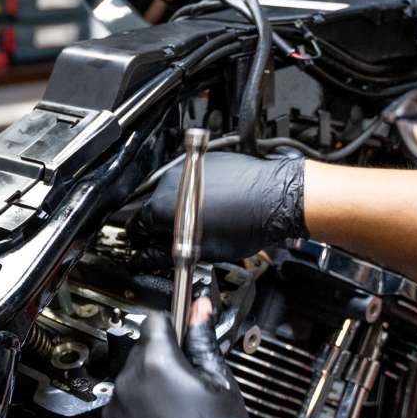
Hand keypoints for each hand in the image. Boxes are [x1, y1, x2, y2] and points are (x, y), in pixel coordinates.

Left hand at [101, 301, 255, 417]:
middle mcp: (128, 384)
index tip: (186, 330)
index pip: (157, 321)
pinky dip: (140, 415)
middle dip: (167, 360)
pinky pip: (124, 412)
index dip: (175, 323)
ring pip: (133, 383)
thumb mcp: (222, 388)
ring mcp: (115, 411)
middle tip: (193, 383)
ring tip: (180, 413)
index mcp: (158, 365)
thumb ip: (205, 343)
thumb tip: (200, 311)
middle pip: (144, 352)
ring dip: (152, 388)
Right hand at [133, 152, 305, 260]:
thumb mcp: (203, 250)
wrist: (277, 197)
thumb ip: (164, 255)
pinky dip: (194, 191)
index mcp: (164, 205)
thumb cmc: (248, 223)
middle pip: (153, 206)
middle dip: (163, 222)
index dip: (142, 239)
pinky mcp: (203, 159)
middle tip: (180, 236)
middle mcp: (171, 181)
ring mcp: (187, 167)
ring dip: (179, 205)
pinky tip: (212, 203)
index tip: (148, 244)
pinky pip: (189, 178)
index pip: (138, 225)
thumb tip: (147, 258)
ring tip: (201, 219)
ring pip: (171, 191)